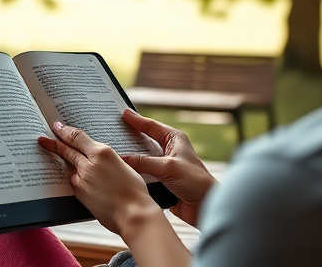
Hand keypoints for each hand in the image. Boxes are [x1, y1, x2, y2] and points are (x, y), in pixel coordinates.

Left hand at [38, 121, 159, 237]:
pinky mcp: (80, 193)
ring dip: (64, 164)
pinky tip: (76, 181)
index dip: (65, 131)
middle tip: (42, 140)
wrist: (134, 215)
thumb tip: (99, 160)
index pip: (77, 137)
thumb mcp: (124, 166)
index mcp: (102, 152)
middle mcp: (89, 162)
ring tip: (56, 159)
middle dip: (53, 144)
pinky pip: (73, 183)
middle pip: (67, 150)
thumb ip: (107, 160)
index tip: (56, 126)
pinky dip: (74, 180)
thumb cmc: (135, 192)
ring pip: (69, 167)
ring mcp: (83, 178)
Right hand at [119, 108, 216, 226]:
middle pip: (145, 141)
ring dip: (132, 158)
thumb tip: (121, 158)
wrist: (207, 208)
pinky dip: (136, 173)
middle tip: (114, 130)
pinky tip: (124, 171)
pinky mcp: (163, 181)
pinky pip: (145, 174)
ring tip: (114, 152)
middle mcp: (169, 151)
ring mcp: (166, 166)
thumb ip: (143, 162)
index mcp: (174, 140)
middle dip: (130, 137)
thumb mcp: (168, 167)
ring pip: (144, 159)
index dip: (136, 120)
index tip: (122, 113)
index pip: (151, 126)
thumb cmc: (196, 182)